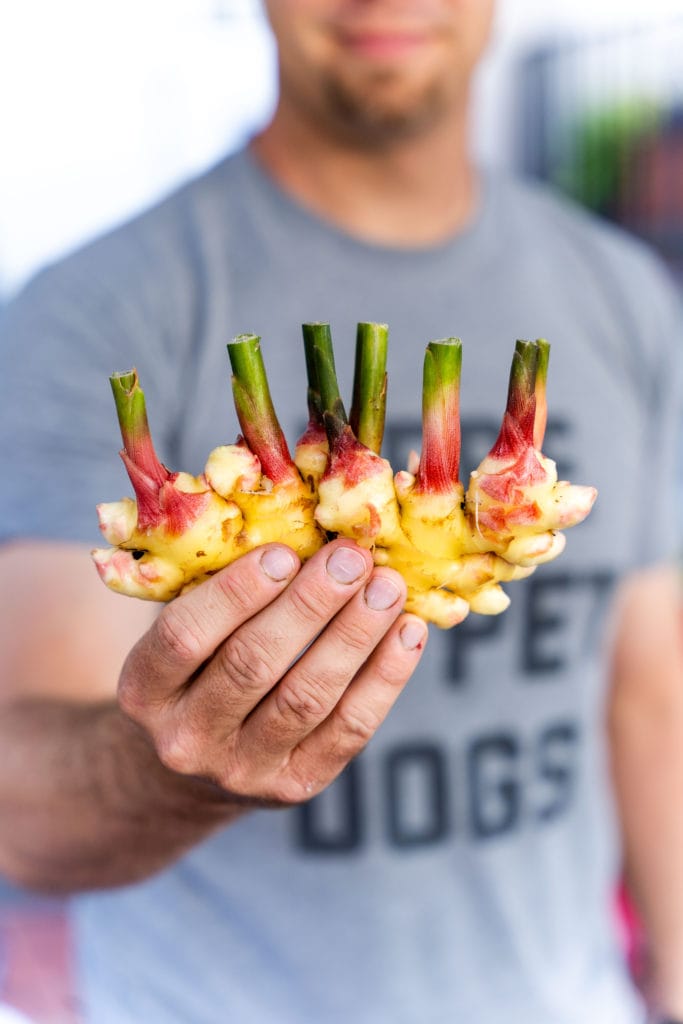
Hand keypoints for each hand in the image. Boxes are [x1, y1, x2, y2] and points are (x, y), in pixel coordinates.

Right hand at [118, 539, 426, 804]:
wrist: (196, 761)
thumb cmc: (197, 667)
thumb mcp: (185, 627)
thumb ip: (220, 587)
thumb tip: (300, 525)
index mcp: (142, 690)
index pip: (183, 638)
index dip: (235, 594)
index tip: (284, 552)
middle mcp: (185, 739)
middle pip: (251, 666)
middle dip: (309, 606)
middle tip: (352, 558)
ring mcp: (241, 771)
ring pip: (306, 698)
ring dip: (354, 636)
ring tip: (388, 587)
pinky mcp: (294, 787)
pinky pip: (348, 730)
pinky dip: (385, 678)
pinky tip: (408, 632)